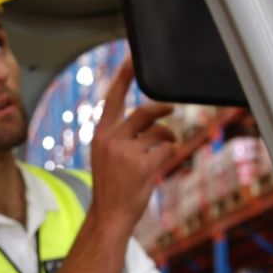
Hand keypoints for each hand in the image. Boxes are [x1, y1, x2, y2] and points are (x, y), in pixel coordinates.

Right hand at [89, 55, 175, 230]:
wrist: (110, 215)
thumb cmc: (112, 186)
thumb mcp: (106, 156)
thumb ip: (121, 136)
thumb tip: (149, 120)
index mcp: (100, 135)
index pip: (112, 99)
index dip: (124, 77)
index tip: (132, 58)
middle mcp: (111, 140)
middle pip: (144, 112)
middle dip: (162, 110)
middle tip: (171, 111)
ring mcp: (127, 152)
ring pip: (159, 132)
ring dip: (167, 138)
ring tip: (164, 150)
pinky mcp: (143, 165)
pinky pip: (166, 149)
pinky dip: (168, 154)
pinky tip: (159, 166)